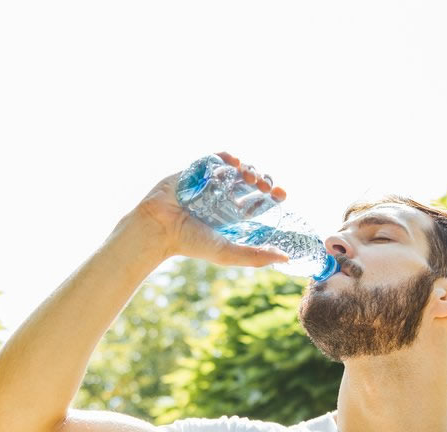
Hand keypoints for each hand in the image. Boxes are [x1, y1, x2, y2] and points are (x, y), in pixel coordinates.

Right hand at [129, 151, 290, 266]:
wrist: (159, 227)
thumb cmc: (190, 243)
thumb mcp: (227, 253)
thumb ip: (256, 256)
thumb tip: (287, 258)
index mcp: (231, 216)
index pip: (258, 202)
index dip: (272, 196)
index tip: (281, 194)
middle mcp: (223, 198)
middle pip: (251, 183)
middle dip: (262, 181)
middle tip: (264, 186)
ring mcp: (209, 183)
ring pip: (237, 170)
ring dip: (249, 169)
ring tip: (250, 176)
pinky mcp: (195, 170)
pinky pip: (216, 158)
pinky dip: (228, 157)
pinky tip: (236, 162)